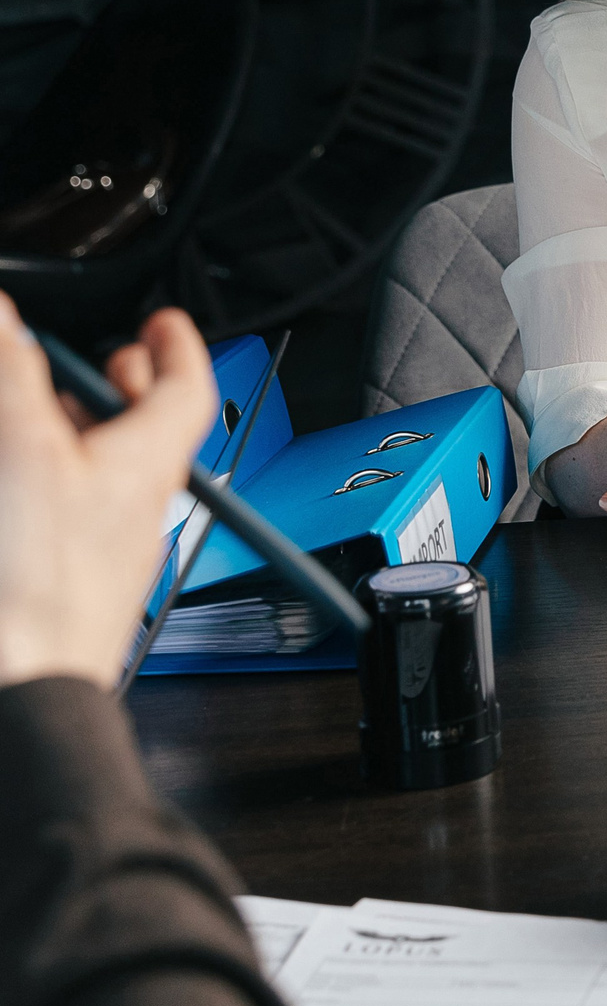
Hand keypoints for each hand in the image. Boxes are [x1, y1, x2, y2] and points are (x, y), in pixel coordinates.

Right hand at [0, 297, 215, 688]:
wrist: (20, 688)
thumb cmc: (37, 589)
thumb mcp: (22, 450)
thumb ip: (14, 375)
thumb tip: (5, 317)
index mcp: (148, 465)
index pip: (189, 390)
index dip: (179, 347)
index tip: (166, 321)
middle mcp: (138, 505)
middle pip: (148, 430)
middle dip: (124, 387)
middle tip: (105, 359)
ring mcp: (104, 547)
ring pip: (107, 471)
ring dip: (80, 432)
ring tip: (44, 412)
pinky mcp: (69, 578)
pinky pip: (73, 513)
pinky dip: (52, 480)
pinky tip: (19, 480)